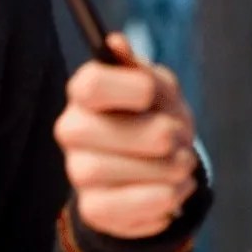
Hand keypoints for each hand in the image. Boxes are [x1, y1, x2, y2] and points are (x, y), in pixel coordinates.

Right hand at [54, 34, 199, 237]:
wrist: (156, 169)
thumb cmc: (156, 117)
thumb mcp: (159, 88)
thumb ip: (141, 69)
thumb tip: (115, 43)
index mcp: (84, 93)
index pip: (92, 85)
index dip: (134, 89)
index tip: (152, 95)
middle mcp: (72, 130)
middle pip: (122, 133)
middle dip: (167, 136)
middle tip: (177, 139)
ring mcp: (78, 172)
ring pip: (137, 174)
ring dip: (175, 170)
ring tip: (179, 166)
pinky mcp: (95, 209)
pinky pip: (143, 207)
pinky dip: (169, 198)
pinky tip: (171, 189)